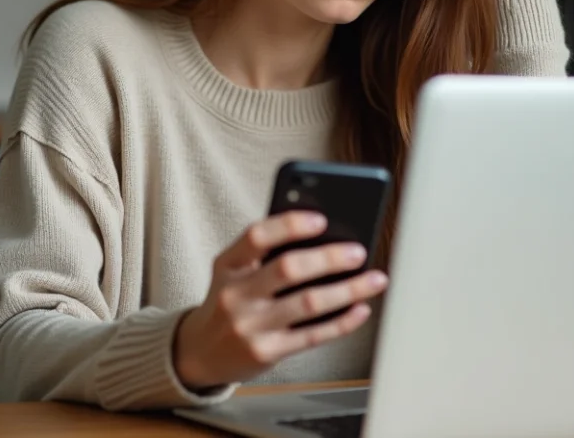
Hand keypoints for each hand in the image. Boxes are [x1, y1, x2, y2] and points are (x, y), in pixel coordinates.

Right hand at [173, 211, 387, 389]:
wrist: (199, 353)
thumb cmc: (229, 301)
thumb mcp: (233, 272)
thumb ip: (266, 254)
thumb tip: (325, 238)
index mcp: (227, 265)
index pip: (256, 236)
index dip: (290, 224)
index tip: (321, 220)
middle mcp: (235, 294)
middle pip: (287, 269)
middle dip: (329, 258)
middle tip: (358, 251)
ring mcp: (250, 326)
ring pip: (308, 303)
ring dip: (348, 290)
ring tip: (374, 279)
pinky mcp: (266, 352)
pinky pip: (312, 335)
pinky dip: (342, 321)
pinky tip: (360, 309)